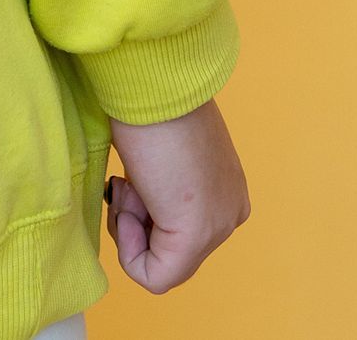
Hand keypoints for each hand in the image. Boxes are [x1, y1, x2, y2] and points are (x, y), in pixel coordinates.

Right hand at [103, 98, 251, 292]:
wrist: (151, 80)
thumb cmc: (148, 99)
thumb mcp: (164, 146)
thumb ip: (166, 178)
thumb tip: (140, 193)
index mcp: (227, 188)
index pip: (180, 228)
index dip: (142, 210)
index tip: (130, 177)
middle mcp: (230, 210)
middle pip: (171, 248)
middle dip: (137, 219)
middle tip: (125, 180)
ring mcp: (217, 225)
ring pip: (162, 263)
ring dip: (129, 226)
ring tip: (127, 181)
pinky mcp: (193, 235)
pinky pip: (155, 276)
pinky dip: (128, 250)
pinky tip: (126, 203)